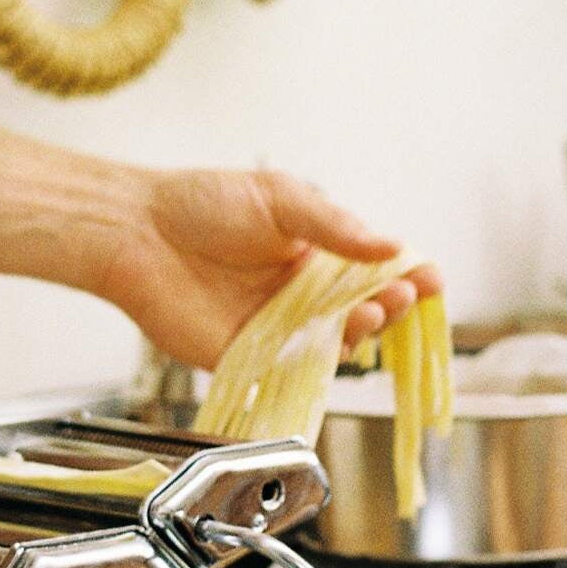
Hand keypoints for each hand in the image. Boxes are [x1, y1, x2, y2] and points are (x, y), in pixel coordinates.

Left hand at [99, 168, 442, 369]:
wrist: (136, 232)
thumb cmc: (199, 205)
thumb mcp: (280, 199)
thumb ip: (335, 227)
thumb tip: (391, 247)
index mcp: (315, 252)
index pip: (375, 269)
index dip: (407, 275)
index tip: (430, 276)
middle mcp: (301, 293)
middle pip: (364, 309)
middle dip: (394, 304)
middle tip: (403, 294)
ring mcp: (278, 327)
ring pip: (336, 342)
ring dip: (364, 330)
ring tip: (371, 312)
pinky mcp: (250, 356)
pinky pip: (295, 368)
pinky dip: (321, 363)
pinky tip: (337, 344)